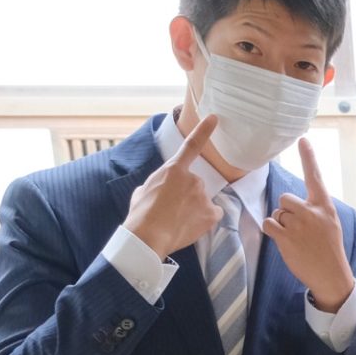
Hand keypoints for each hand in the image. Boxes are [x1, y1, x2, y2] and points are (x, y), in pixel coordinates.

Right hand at [124, 113, 226, 258]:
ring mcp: (203, 196)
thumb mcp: (143, 190)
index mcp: (173, 170)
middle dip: (185, 195)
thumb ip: (158, 183)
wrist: (147, 236)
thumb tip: (161, 189)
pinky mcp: (211, 214)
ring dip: (193, 208)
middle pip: (194, 184)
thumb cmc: (141, 214)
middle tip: (170, 210)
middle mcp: (192, 179)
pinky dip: (205, 219)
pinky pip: (213, 214)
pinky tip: (190, 226)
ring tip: (175, 220)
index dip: (204, 130)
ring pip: (202, 201)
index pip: (192, 145)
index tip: (215, 118)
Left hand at [264, 138, 355, 312]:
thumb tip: (293, 203)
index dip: (309, 157)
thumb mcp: (331, 224)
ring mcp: (299, 225)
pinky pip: (270, 224)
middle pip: (285, 198)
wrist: (331, 275)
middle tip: (298, 228)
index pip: (316, 177)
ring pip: (277, 212)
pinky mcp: (286, 238)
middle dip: (287, 211)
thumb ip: (316, 210)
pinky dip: (273, 231)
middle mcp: (312, 212)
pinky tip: (285, 241)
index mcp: (325, 206)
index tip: (303, 140)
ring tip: (295, 238)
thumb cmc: (329, 250)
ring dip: (281, 224)